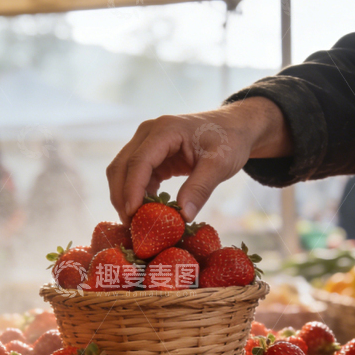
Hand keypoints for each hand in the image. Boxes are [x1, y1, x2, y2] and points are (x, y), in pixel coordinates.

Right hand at [106, 97, 292, 222]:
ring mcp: (146, 143)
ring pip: (122, 172)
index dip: (132, 190)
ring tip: (136, 223)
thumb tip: (183, 216)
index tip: (132, 215)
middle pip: (121, 167)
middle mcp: (148, 133)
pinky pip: (135, 177)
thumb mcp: (220, 164)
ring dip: (125, 198)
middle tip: (131, 226)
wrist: (233, 128)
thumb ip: (200, 188)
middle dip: (121, 197)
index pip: (139, 162)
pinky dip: (137, 195)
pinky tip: (146, 212)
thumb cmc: (229, 140)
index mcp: (164, 130)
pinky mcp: (150, 155)